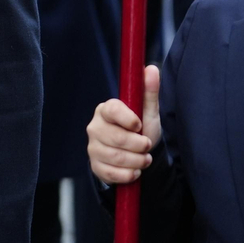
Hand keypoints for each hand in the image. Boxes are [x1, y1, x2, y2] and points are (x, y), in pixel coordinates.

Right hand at [87, 65, 161, 184]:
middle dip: (139, 146)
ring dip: (138, 161)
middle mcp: (94, 127)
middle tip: (147, 146)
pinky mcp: (95, 165)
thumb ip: (148, 92)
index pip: (112, 110)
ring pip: (116, 157)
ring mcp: (93, 147)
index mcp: (106, 110)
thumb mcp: (147, 112)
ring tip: (144, 159)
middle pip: (117, 138)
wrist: (136, 156)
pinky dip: (129, 174)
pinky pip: (112, 173)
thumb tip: (151, 68)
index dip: (128, 119)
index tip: (140, 125)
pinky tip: (134, 170)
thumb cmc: (140, 130)